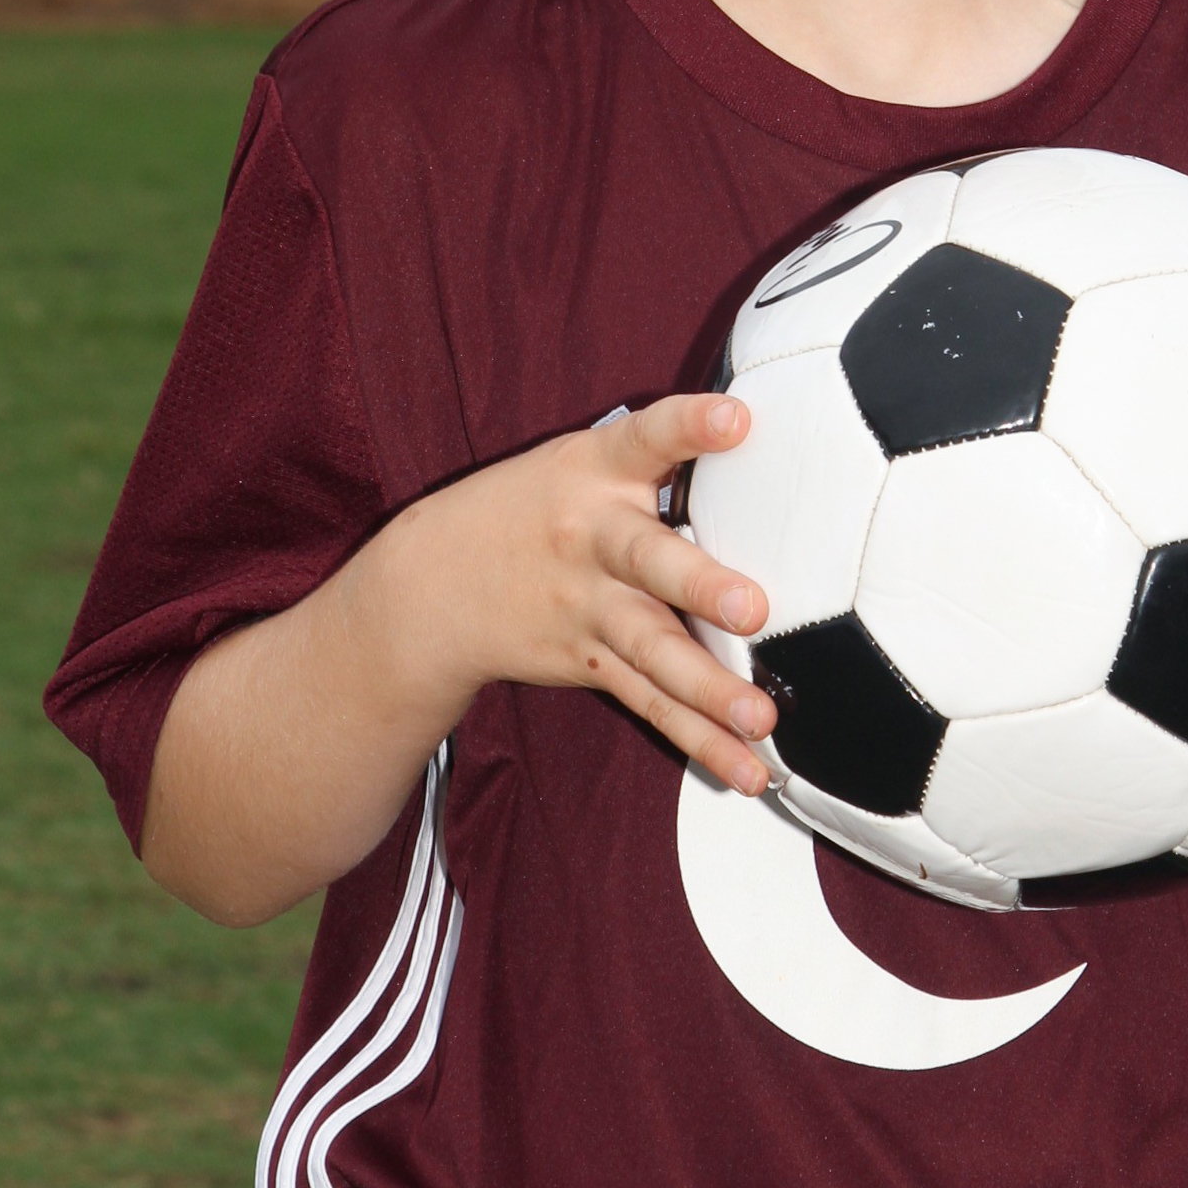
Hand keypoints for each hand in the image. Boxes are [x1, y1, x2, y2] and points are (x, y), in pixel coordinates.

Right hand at [380, 392, 776, 794]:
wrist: (428, 587)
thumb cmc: (530, 506)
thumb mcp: (579, 459)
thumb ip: (654, 457)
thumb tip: (757, 436)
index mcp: (596, 470)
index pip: (645, 436)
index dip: (688, 424)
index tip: (735, 419)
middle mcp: (593, 539)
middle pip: (648, 561)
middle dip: (699, 586)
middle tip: (752, 608)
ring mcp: (589, 609)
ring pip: (654, 650)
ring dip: (708, 689)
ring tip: (760, 716)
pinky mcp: (591, 664)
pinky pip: (651, 703)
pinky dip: (700, 740)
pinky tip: (747, 769)